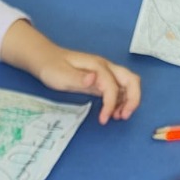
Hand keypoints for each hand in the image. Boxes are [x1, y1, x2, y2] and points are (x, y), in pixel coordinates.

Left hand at [0, 19, 139, 123]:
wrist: (46, 60)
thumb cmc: (52, 67)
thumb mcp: (61, 75)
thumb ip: (78, 78)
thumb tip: (94, 79)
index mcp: (97, 66)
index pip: (112, 86)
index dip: (111, 104)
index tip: (103, 119)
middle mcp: (105, 68)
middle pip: (131, 80)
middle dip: (133, 99)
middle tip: (124, 116)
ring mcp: (105, 74)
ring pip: (127, 85)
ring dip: (128, 101)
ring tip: (118, 117)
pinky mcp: (101, 81)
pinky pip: (118, 90)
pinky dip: (120, 101)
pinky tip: (113, 112)